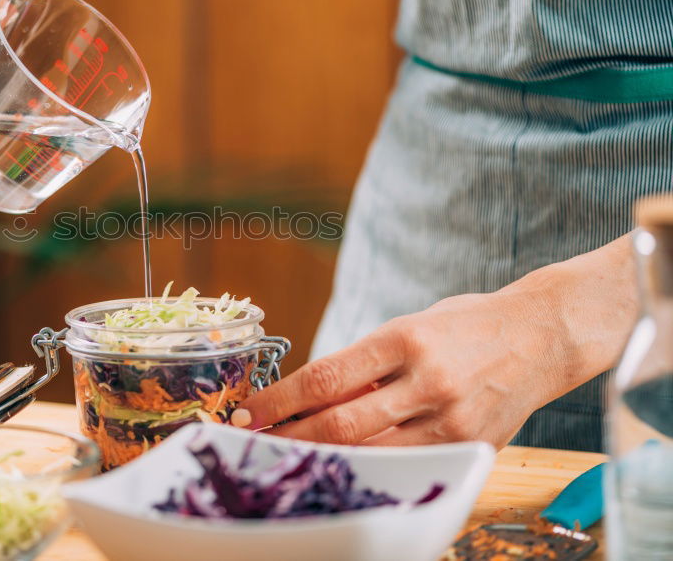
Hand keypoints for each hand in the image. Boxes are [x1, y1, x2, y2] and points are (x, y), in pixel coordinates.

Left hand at [233, 258, 626, 447]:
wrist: (543, 335)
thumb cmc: (466, 325)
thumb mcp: (410, 326)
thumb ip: (367, 364)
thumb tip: (313, 398)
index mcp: (403, 339)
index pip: (325, 378)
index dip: (280, 401)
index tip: (249, 413)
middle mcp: (426, 379)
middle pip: (340, 424)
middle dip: (290, 437)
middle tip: (258, 442)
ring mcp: (450, 418)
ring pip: (371, 452)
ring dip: (323, 457)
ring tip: (291, 456)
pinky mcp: (470, 446)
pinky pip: (409, 464)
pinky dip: (372, 466)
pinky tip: (347, 466)